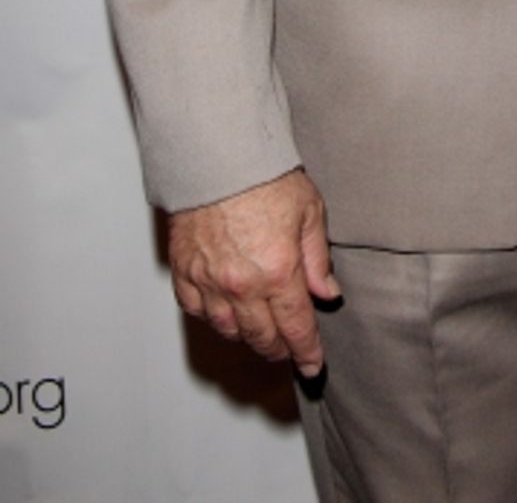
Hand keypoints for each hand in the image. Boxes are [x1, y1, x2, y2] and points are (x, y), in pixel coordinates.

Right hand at [167, 168, 339, 376]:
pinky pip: (198, 312)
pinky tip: (226, 312)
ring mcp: (210, 282)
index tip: (313, 365)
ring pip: (229, 331)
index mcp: (278, 272)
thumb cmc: (265, 177)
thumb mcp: (310, 212)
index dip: (307, 352)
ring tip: (260, 333)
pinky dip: (213, 318)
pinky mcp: (185, 273)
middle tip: (289, 351)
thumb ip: (317, 259)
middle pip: (262, 337)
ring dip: (247, 337)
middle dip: (279, 349)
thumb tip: (327, 293)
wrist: (218, 156)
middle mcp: (242, 285)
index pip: (296, 328)